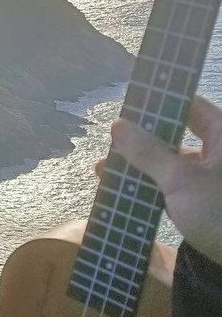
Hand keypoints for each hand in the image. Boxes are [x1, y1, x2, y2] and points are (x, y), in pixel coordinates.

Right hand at [95, 95, 221, 266]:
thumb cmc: (220, 214)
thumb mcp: (180, 180)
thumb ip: (148, 152)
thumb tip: (117, 125)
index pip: (191, 106)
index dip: (161, 102)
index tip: (130, 104)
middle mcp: (220, 153)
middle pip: (179, 135)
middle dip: (143, 138)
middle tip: (112, 140)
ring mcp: (214, 181)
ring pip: (174, 163)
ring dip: (143, 166)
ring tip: (106, 169)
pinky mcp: (207, 205)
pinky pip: (176, 187)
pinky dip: (153, 187)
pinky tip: (126, 193)